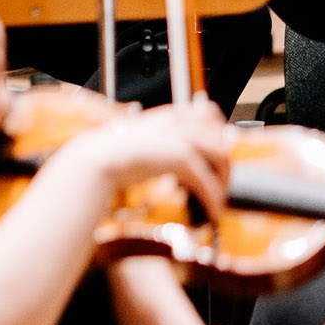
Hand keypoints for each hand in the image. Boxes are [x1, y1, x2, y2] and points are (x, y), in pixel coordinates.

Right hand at [63, 99, 230, 214]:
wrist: (97, 159)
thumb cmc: (113, 151)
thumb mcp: (143, 138)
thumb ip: (164, 140)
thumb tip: (179, 156)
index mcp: (169, 114)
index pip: (210, 113)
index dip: (221, 133)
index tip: (221, 155)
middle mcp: (179, 121)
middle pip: (222, 138)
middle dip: (226, 164)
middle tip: (221, 185)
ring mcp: (181, 137)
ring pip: (221, 158)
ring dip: (223, 183)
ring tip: (216, 201)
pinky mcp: (180, 157)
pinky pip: (207, 180)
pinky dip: (212, 198)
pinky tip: (210, 211)